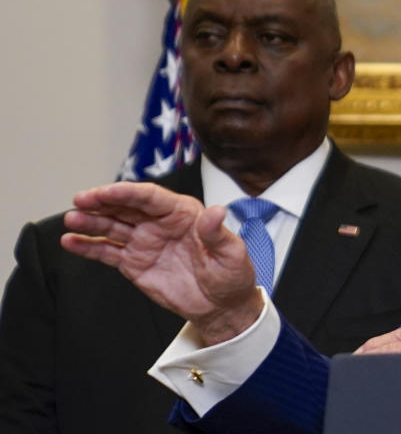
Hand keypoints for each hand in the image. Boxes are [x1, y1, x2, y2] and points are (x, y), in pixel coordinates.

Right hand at [61, 182, 261, 344]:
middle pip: (126, 206)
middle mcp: (160, 223)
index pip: (151, 197)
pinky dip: (89, 246)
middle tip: (81, 200)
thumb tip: (216, 212)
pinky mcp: (134, 263)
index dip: (127, 192)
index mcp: (183, 213)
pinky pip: (108, 251)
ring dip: (91, 221)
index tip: (106, 191)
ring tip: (72, 220)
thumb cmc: (231, 275)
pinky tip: (71, 242)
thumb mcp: (232, 253)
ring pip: (113, 226)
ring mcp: (145, 242)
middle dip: (102, 202)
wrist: (221, 306)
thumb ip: (218, 233)